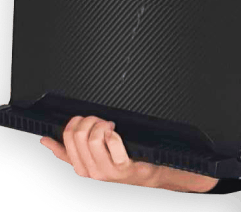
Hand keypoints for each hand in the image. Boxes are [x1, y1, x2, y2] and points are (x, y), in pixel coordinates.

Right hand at [39, 116, 159, 187]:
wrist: (141, 176)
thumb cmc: (116, 162)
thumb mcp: (89, 158)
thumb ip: (68, 151)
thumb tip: (45, 140)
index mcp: (78, 166)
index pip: (66, 138)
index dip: (74, 122)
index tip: (82, 119)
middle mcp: (88, 170)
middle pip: (79, 135)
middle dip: (90, 120)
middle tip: (102, 122)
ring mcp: (104, 170)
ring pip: (94, 138)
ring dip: (103, 125)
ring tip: (111, 127)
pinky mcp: (121, 167)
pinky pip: (113, 142)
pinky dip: (114, 133)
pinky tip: (116, 133)